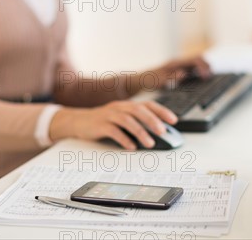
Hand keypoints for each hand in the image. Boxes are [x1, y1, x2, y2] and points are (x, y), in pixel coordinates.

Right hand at [49, 100, 177, 149]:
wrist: (78, 121)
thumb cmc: (103, 121)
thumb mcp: (121, 118)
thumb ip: (137, 122)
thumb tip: (157, 133)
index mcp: (127, 105)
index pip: (148, 104)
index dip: (162, 111)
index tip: (174, 120)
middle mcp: (120, 107)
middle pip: (138, 110)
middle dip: (152, 120)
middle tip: (163, 131)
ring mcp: (109, 115)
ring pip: (127, 120)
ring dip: (140, 132)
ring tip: (150, 143)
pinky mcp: (100, 125)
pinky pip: (113, 131)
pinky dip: (124, 139)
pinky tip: (131, 147)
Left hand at [147, 55, 211, 89]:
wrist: (139, 80)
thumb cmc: (148, 80)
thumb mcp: (159, 81)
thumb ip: (171, 77)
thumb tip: (184, 74)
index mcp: (175, 63)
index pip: (194, 60)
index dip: (203, 67)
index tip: (207, 76)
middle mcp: (177, 62)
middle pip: (197, 59)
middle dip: (206, 66)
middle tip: (210, 76)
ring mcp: (177, 65)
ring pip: (195, 62)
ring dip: (203, 68)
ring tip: (208, 77)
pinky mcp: (176, 70)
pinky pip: (190, 67)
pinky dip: (198, 71)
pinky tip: (199, 78)